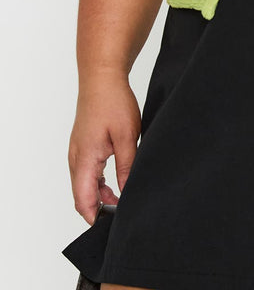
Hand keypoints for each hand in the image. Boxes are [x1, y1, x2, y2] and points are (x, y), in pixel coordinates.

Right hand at [68, 74, 140, 223]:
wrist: (102, 77)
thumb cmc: (113, 102)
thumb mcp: (127, 136)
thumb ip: (127, 167)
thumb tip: (127, 192)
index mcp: (84, 159)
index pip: (83, 200)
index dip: (95, 217)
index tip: (110, 227)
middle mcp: (76, 158)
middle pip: (82, 195)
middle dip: (98, 209)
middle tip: (120, 215)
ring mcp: (77, 151)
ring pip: (84, 184)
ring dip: (99, 196)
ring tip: (121, 202)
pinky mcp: (83, 145)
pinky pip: (86, 172)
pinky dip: (98, 182)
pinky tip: (115, 184)